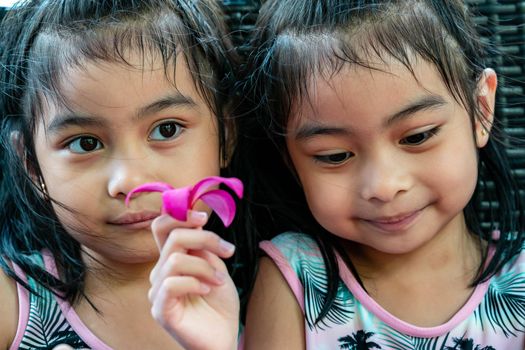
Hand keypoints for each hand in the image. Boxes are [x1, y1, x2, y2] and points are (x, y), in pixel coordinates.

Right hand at [149, 212, 238, 349]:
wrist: (224, 337)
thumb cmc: (219, 304)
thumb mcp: (216, 267)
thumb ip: (203, 247)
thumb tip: (196, 220)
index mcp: (173, 258)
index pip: (163, 227)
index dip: (180, 215)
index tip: (203, 216)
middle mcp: (161, 272)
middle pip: (171, 236)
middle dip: (204, 237)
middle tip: (227, 250)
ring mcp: (158, 291)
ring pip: (175, 260)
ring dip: (205, 267)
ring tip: (219, 281)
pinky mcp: (160, 310)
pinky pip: (172, 284)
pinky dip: (195, 282)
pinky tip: (207, 291)